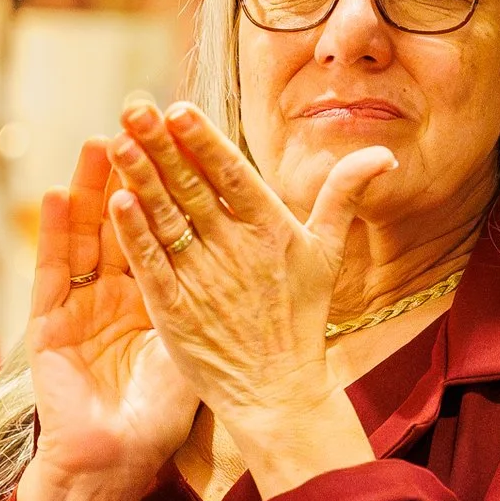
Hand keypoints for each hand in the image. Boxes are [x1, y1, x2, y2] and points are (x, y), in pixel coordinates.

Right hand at [15, 137, 197, 500]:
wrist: (115, 464)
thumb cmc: (158, 417)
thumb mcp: (201, 347)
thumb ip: (227, 300)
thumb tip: (276, 261)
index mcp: (154, 295)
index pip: (166, 225)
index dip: (173, 181)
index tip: (182, 134)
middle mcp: (114, 293)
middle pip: (125, 219)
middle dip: (132, 169)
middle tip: (139, 118)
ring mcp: (80, 305)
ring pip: (89, 234)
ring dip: (95, 188)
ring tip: (103, 141)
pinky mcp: (50, 323)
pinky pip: (55, 271)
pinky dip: (58, 234)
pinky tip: (63, 197)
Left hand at [104, 100, 388, 495]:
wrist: (280, 393)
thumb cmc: (302, 320)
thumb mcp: (328, 253)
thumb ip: (344, 196)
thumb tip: (384, 154)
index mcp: (271, 231)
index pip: (233, 175)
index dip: (204, 141)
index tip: (178, 108)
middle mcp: (236, 251)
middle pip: (192, 189)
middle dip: (162, 146)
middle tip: (134, 107)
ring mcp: (204, 281)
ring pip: (167, 219)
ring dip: (141, 179)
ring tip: (118, 141)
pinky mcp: (177, 313)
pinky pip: (152, 266)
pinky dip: (135, 235)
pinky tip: (116, 202)